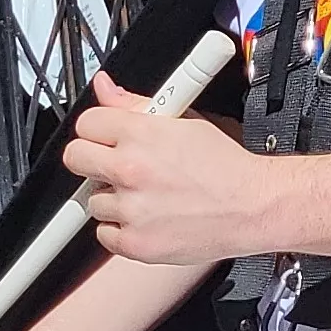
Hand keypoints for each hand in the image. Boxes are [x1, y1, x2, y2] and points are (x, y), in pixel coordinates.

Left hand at [62, 71, 281, 265]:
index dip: (99, 129)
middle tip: (117, 165)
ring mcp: (130, 209)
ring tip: (148, 196)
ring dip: (115, 198)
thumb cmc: (228, 168)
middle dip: (94, 159)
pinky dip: (123, 229)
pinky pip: (104, 234)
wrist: (255, 207)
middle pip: (75, 158)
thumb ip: (138, 105)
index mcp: (142, 135)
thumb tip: (106, 88)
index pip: (86, 123)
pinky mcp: (134, 242)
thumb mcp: (188, 122)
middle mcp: (131, 170)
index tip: (108, 137)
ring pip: (92, 200)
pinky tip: (149, 218)